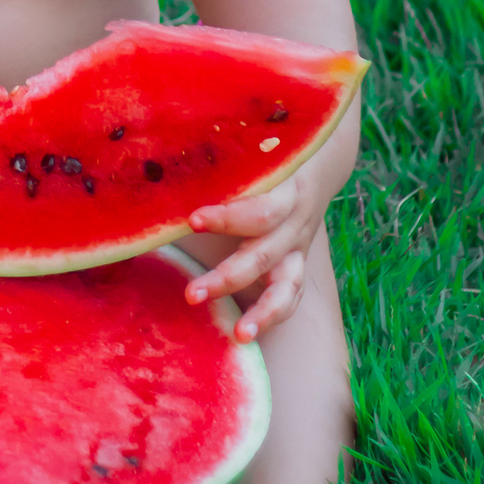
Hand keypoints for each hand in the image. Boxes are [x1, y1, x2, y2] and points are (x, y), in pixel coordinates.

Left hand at [184, 168, 321, 343]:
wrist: (316, 161)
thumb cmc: (268, 151)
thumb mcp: (255, 147)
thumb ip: (222, 153)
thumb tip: (168, 152)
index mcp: (284, 190)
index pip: (259, 209)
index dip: (227, 217)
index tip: (192, 221)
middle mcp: (293, 224)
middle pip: (263, 255)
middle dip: (227, 278)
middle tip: (191, 296)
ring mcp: (297, 248)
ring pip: (285, 286)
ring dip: (262, 313)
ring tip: (238, 335)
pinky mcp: (296, 264)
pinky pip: (290, 297)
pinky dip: (270, 317)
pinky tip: (244, 334)